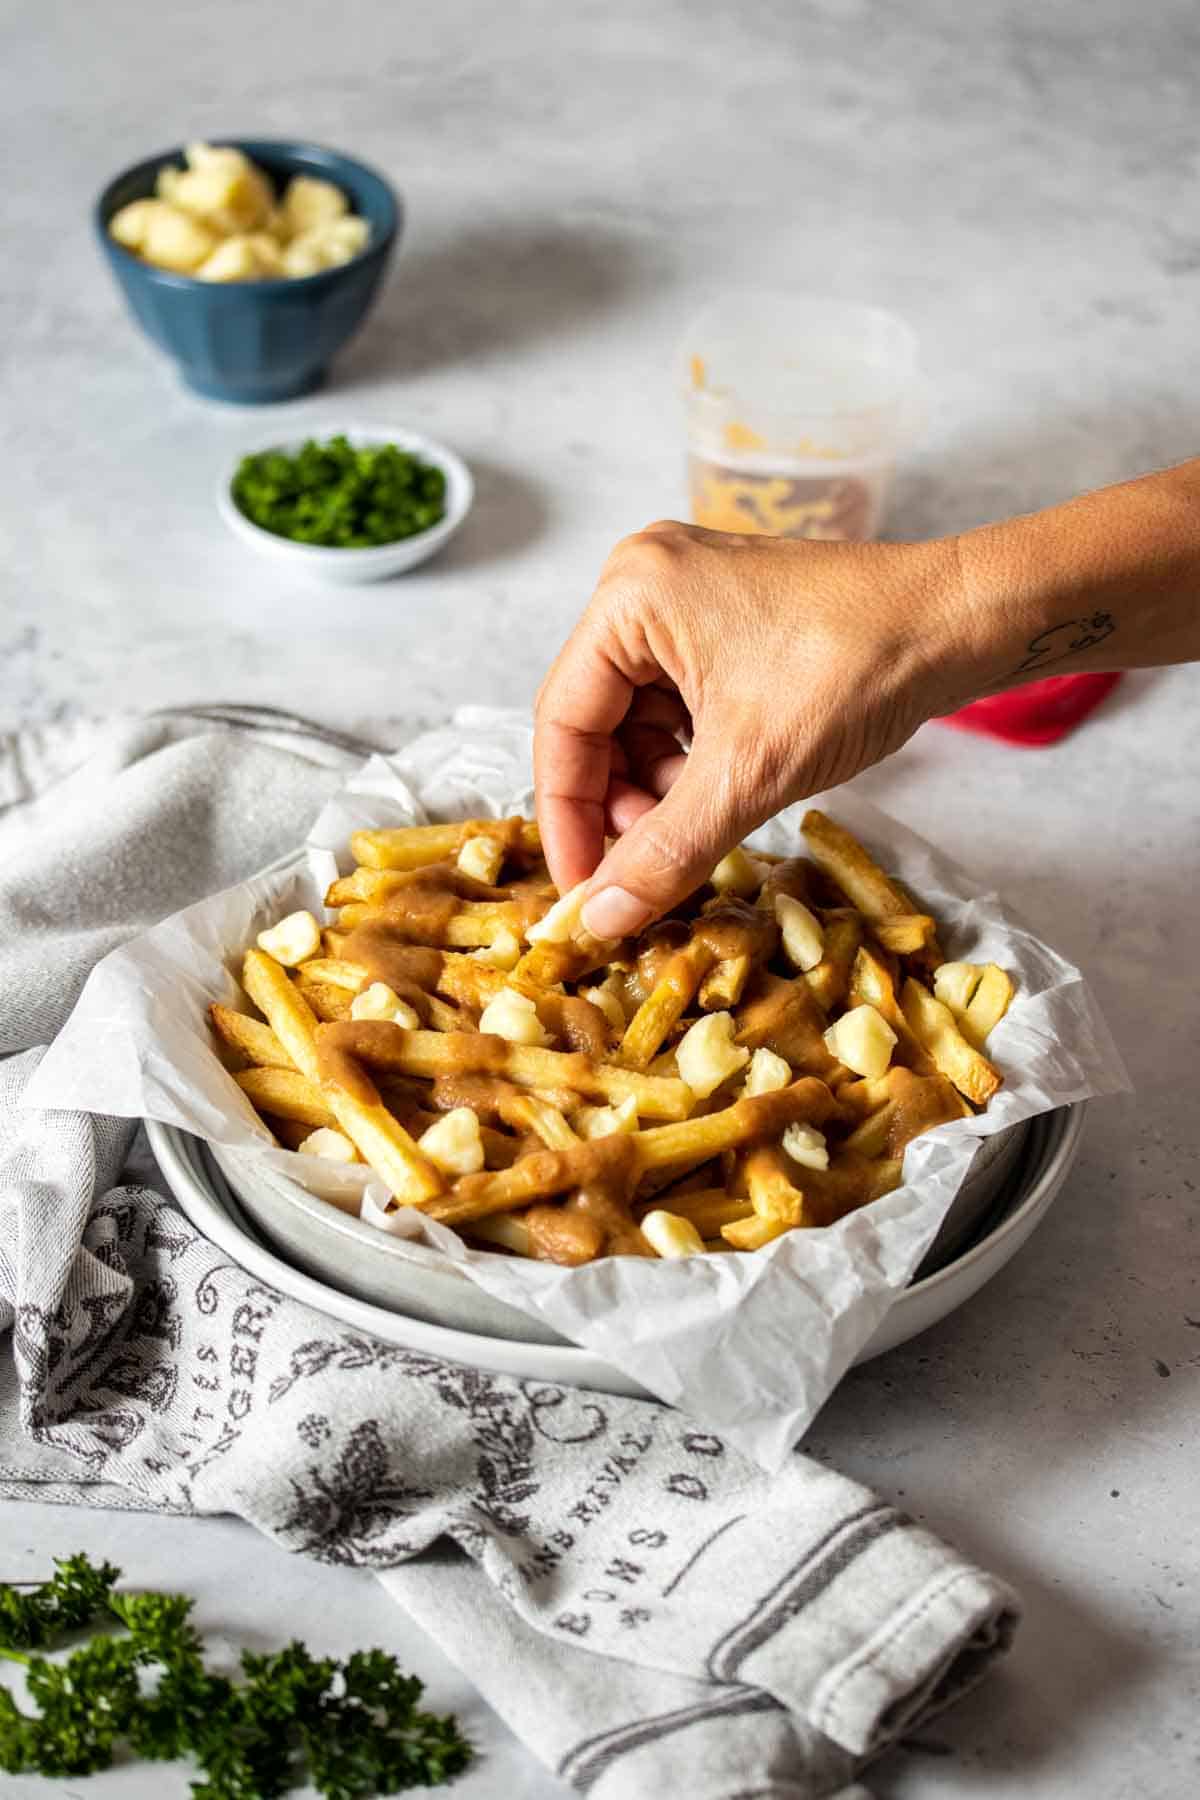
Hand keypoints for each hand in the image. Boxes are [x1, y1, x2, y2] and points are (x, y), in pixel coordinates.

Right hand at [534, 520, 968, 936]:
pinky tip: (721, 798)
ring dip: (658, 790)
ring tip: (697, 832)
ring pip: (638, 722)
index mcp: (630, 596)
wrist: (961, 620)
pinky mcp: (725, 623)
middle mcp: (645, 584)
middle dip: (621, 804)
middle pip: (596, 722)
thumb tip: (601, 920)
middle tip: (646, 869)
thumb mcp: (748, 773)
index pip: (562, 721)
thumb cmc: (858, 668)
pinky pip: (679, 707)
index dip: (568, 817)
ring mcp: (687, 600)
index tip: (582, 889)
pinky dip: (691, 762)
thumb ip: (665, 850)